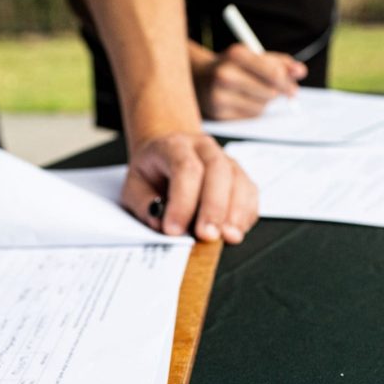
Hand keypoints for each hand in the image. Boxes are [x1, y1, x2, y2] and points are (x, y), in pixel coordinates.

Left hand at [121, 132, 258, 243]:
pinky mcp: (239, 176)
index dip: (182, 202)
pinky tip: (235, 230)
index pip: (184, 169)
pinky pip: (250, 192)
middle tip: (206, 235)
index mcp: (174, 146)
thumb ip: (144, 205)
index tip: (174, 229)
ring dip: (235, 212)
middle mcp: (204, 148)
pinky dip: (245, 214)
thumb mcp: (134, 186)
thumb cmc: (152, 173)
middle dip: (213, 207)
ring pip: (238, 180)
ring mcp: (225, 159)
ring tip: (227, 236)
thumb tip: (160, 223)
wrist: (166, 154)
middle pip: (217, 171)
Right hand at [190, 42, 306, 119]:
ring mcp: (219, 96)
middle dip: (277, 93)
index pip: (273, 73)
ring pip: (261, 107)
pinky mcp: (218, 114)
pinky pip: (250, 117)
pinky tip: (244, 101)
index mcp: (236, 54)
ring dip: (264, 102)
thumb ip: (279, 62)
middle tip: (281, 92)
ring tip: (255, 93)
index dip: (287, 83)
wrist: (199, 77)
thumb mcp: (253, 56)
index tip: (294, 89)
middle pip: (269, 93)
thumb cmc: (232, 65)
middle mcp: (225, 75)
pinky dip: (253, 110)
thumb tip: (300, 72)